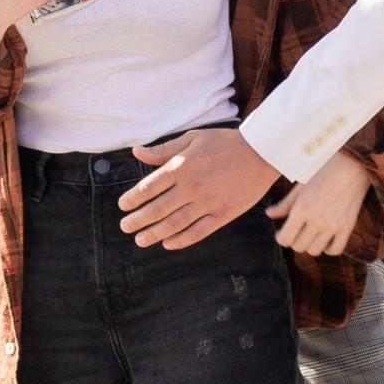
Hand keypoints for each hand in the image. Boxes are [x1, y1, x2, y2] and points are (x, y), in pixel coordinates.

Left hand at [116, 127, 278, 249]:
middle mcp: (191, 187)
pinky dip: (181, 240)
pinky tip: (168, 244)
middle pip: (157, 209)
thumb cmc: (224, 142)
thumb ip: (163, 150)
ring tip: (140, 240)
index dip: (132, 199)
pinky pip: (198, 232)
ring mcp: (208, 203)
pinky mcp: (223, 214)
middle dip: (137, 221)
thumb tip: (136, 152)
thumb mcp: (192, 139)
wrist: (261, 152)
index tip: (123, 206)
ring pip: (174, 224)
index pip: (148, 187)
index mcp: (181, 167)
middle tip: (125, 227)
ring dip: (154, 234)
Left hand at [263, 151, 369, 255]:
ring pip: (314, 251)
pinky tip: (325, 238)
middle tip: (297, 231)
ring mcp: (333, 226)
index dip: (281, 238)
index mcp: (302, 209)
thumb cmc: (323, 172)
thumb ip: (285, 203)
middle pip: (298, 247)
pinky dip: (328, 248)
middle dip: (294, 240)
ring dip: (309, 245)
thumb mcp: (301, 186)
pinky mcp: (347, 228)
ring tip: (310, 234)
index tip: (283, 232)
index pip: (284, 239)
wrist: (352, 166)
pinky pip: (335, 250)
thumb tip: (269, 214)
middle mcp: (317, 220)